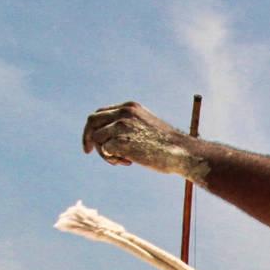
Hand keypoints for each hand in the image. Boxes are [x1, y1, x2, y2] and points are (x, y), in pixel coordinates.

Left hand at [81, 101, 208, 181]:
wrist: (181, 152)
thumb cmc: (166, 145)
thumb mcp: (145, 127)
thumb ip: (127, 126)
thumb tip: (107, 139)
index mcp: (129, 107)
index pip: (100, 113)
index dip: (93, 127)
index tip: (91, 142)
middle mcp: (124, 112)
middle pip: (92, 121)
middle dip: (87, 137)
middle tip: (88, 152)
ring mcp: (122, 126)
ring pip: (97, 138)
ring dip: (105, 153)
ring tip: (122, 160)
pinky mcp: (122, 141)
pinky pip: (104, 150)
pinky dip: (112, 159)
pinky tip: (128, 162)